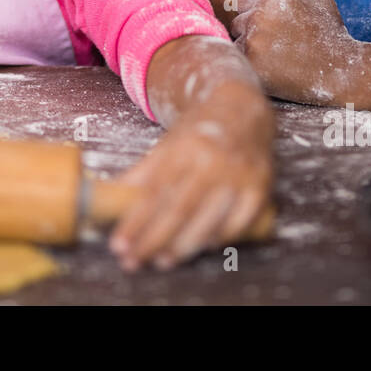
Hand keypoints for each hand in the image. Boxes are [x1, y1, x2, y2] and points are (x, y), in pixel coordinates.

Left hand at [109, 80, 272, 270]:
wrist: (242, 109)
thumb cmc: (199, 132)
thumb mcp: (168, 144)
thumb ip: (143, 172)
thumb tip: (110, 195)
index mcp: (183, 150)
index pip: (153, 193)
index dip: (135, 222)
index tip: (118, 245)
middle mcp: (210, 162)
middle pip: (178, 210)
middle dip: (153, 240)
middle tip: (133, 261)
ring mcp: (237, 175)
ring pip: (208, 219)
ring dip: (184, 246)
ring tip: (163, 261)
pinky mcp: (259, 186)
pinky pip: (240, 221)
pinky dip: (222, 237)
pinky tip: (204, 247)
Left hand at [231, 0, 362, 101]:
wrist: (339, 70)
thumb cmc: (327, 29)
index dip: (255, 10)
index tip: (273, 21)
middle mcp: (258, 16)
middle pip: (236, 20)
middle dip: (250, 27)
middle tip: (276, 39)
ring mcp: (253, 41)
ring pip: (236, 39)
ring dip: (249, 45)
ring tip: (275, 52)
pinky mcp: (251, 63)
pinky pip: (238, 58)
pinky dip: (250, 61)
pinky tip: (271, 64)